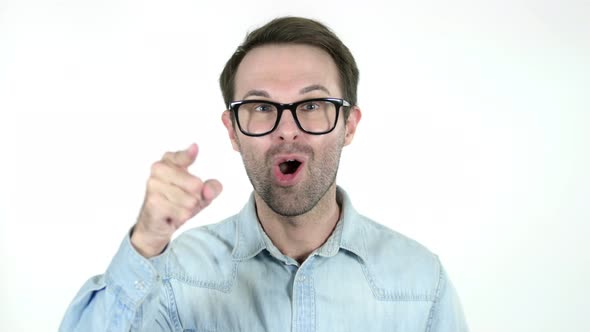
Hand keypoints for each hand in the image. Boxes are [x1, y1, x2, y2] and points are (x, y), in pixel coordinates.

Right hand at [131, 143, 221, 257]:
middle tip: (183, 200)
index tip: (195, 148)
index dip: (189, 155)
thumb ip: (211, 188)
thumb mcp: (200, 194)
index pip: (182, 156)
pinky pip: (183, 212)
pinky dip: (182, 217)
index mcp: (168, 161)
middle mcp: (159, 169)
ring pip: (191, 201)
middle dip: (196, 198)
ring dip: (188, 210)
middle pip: (196, 184)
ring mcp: (154, 185)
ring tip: (176, 208)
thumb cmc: (177, 204)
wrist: (156, 226)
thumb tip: (208, 190)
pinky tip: (171, 215)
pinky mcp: (154, 202)